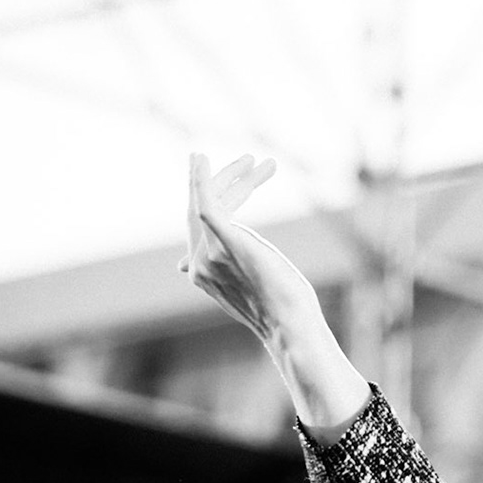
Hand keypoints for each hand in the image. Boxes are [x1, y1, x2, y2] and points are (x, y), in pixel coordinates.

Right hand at [180, 153, 368, 439]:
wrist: (292, 323)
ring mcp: (208, 254)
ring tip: (254, 159)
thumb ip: (224, 270)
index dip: (220, 198)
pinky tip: (201, 160)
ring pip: (212, 202)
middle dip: (230, 182)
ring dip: (235, 176)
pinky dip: (202, 180)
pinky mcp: (223, 242)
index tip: (242, 178)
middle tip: (252, 160)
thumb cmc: (282, 307)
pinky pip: (206, 204)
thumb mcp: (252, 284)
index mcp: (202, 272)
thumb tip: (190, 267)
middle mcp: (199, 263)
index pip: (202, 225)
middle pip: (202, 209)